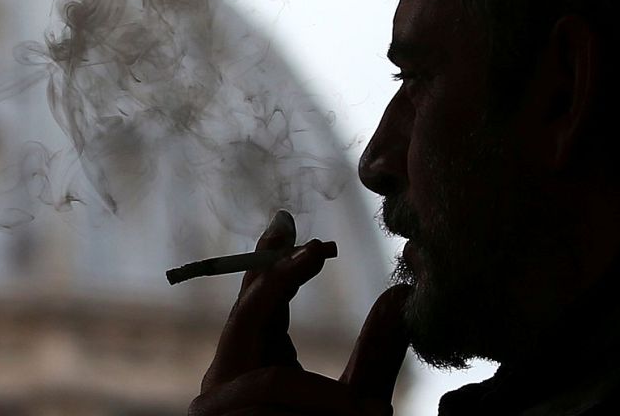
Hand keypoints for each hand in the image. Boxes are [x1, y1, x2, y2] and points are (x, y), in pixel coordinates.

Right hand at [189, 211, 411, 415]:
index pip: (257, 298)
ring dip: (323, 396)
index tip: (287, 222)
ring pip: (268, 377)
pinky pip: (271, 406)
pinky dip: (316, 411)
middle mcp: (228, 376)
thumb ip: (376, 352)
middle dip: (279, 283)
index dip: (270, 260)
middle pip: (247, 316)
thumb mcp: (363, 402)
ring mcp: (219, 405)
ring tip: (370, 415)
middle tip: (314, 252)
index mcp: (256, 358)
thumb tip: (399, 296)